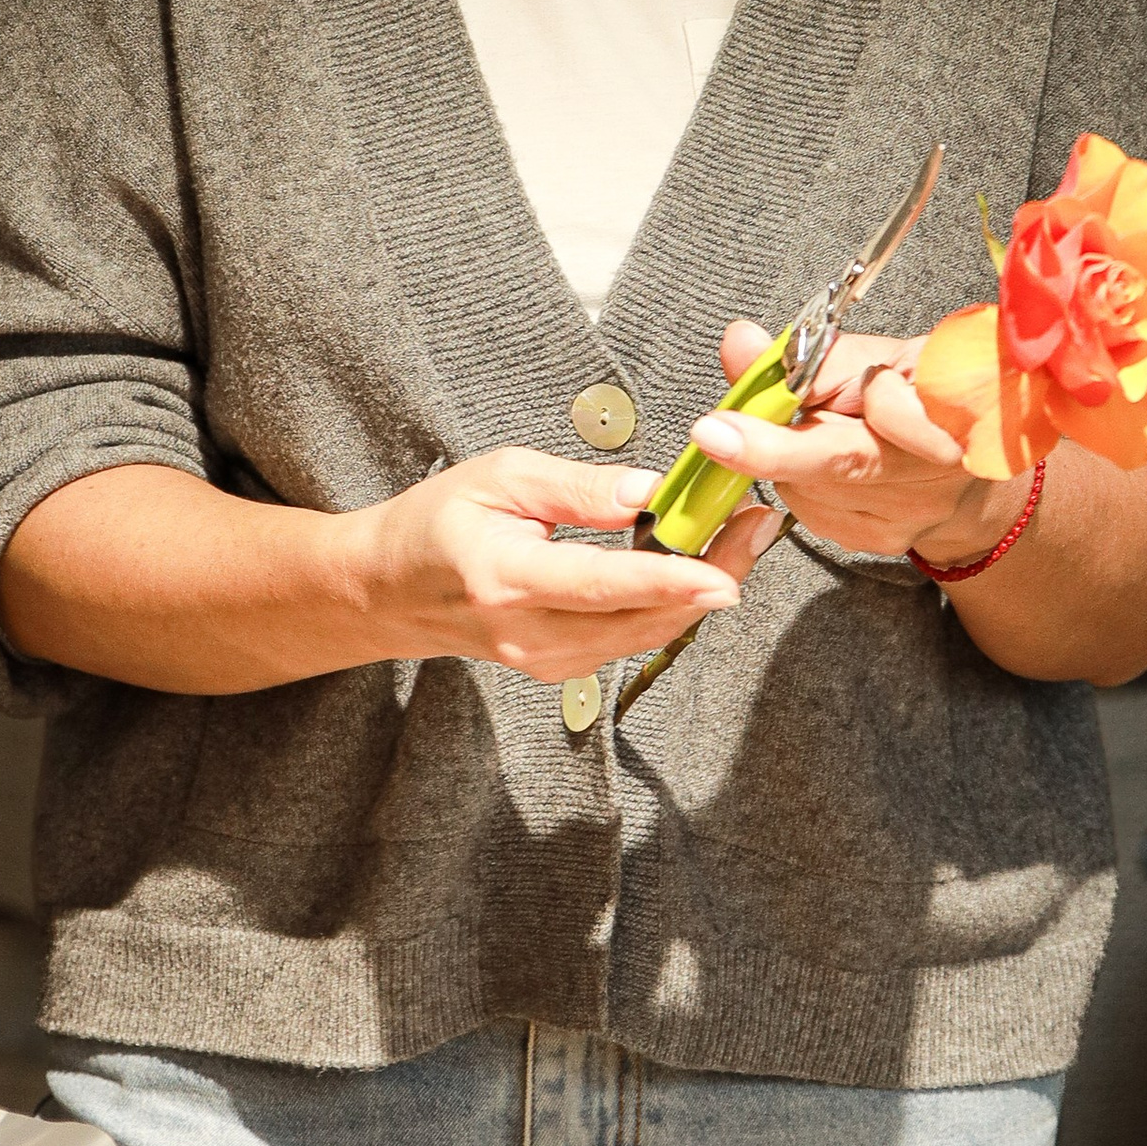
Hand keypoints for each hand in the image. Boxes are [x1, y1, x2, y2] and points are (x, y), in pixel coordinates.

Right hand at [347, 447, 739, 677]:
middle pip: (637, 619)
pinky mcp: (560, 667)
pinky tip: (689, 566)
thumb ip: (578, 488)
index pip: (598, 585)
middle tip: (756, 525)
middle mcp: (527, 634)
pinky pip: (629, 639)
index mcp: (503, 578)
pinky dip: (666, 605)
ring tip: (735, 537)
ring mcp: (544, 660)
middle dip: (710, 577)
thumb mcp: (501, 478)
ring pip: (644, 635)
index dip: (666, 580)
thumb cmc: (437, 523)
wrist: (390, 589)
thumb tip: (650, 491)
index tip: (723, 571)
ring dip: (695, 591)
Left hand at [686, 325, 1029, 572]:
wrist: (963, 463)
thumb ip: (809, 354)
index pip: (894, 410)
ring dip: (790, 458)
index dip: (836, 412)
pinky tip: (822, 467)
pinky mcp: (885, 540)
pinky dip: (801, 486)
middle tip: (715, 432)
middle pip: (840, 461)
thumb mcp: (876, 355)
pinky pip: (813, 512)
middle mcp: (945, 463)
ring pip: (813, 488)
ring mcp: (915, 511)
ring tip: (816, 430)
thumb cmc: (916, 392)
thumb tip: (740, 342)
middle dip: (772, 447)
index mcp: (952, 398)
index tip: (741, 423)